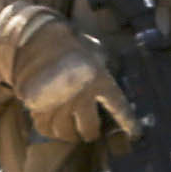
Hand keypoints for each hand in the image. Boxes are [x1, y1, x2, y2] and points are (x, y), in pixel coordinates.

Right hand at [0, 2, 118, 142]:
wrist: (35, 37)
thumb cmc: (69, 42)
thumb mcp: (94, 50)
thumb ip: (102, 64)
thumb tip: (107, 70)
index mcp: (101, 81)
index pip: (120, 109)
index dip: (129, 124)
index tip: (135, 135)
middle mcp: (82, 96)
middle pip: (89, 128)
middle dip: (90, 133)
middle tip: (89, 132)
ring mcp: (60, 102)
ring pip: (66, 131)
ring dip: (69, 135)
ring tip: (70, 132)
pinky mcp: (39, 105)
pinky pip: (45, 127)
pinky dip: (49, 130)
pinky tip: (52, 127)